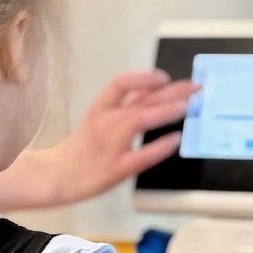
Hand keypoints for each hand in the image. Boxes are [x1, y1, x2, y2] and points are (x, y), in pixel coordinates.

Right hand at [42, 69, 199, 204]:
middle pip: (139, 100)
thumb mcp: (98, 117)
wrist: (57, 175)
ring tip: (185, 107)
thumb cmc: (81, 147)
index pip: (121, 83)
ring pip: (138, 121)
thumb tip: (154, 89)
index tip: (165, 77)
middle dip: (170, 91)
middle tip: (195, 87)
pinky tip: (174, 141)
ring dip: (164, 111)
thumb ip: (125, 105)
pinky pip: (140, 156)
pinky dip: (159, 147)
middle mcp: (104, 123)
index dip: (144, 77)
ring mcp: (110, 145)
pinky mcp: (116, 168)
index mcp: (99, 109)